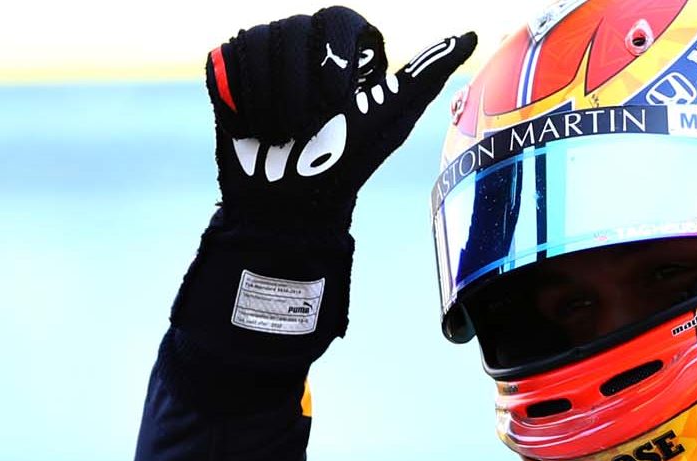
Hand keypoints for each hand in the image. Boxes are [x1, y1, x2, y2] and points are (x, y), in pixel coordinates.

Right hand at [207, 7, 474, 230]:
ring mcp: (260, 50)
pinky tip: (254, 126)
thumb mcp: (391, 118)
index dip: (336, 59)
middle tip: (309, 126)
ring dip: (272, 97)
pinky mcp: (224, 67)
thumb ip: (427, 73)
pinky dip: (240, 98)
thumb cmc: (347, 162)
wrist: (289, 203)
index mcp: (343, 46)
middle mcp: (301, 40)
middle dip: (302, 85)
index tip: (338, 100)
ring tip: (283, 134)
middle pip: (294, 29)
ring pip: (257, 42)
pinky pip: (226, 61)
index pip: (340, 19)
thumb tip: (472, 33)